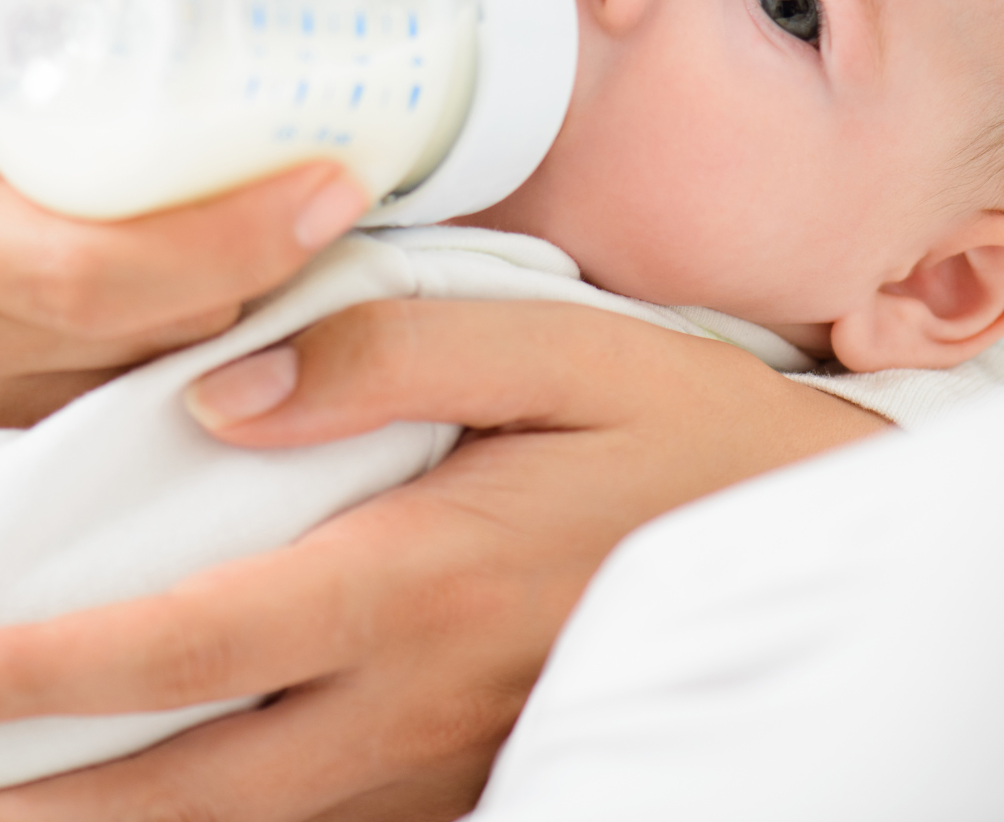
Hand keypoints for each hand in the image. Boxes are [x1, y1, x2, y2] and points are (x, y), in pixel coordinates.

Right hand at [0, 0, 367, 422]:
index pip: (86, 273)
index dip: (220, 243)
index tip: (335, 186)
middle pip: (149, 329)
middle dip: (261, 273)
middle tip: (345, 196)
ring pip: (148, 373)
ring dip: (242, 311)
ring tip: (306, 230)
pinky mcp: (17, 398)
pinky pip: (126, 395)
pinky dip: (198, 346)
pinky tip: (254, 292)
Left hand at [0, 300, 887, 820]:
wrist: (803, 524)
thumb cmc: (682, 426)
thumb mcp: (556, 352)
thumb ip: (389, 352)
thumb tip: (227, 397)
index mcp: (421, 575)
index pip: (197, 635)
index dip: (55, 658)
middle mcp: (417, 693)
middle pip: (194, 781)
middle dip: (58, 791)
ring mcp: (450, 750)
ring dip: (134, 821)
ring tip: (40, 793)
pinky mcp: (483, 764)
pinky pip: (332, 820)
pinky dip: (240, 819)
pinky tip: (192, 788)